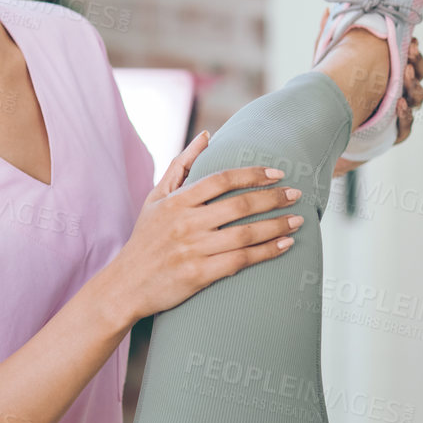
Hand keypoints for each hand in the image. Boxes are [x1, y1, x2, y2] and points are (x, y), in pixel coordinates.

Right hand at [109, 139, 305, 321]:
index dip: (252, 174)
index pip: (221, 180)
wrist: (125, 286)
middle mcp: (185, 223)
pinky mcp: (198, 275)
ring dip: (276, 226)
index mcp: (177, 201)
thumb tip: (208, 136)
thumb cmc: (145, 240)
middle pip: (239, 206)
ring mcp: (193, 250)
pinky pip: (240, 261)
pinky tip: (284, 246)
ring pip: (245, 234)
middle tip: (297, 194)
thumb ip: (181, 165)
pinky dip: (266, 253)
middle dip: (273, 198)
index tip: (277, 173)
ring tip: (298, 220)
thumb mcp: (155, 198)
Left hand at [311, 10, 422, 177]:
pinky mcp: (392, 132)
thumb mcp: (328, 62)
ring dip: (415, 86)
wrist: (326, 128)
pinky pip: (407, 126)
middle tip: (410, 55)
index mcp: (389, 69)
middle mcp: (397, 88)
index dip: (413, 49)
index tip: (410, 41)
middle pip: (420, 73)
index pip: (410, 56)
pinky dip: (406, 115)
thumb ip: (329, 37)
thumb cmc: (331, 90)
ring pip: (418, 98)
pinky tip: (399, 104)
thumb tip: (327, 10)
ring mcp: (397, 110)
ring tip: (405, 76)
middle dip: (418, 64)